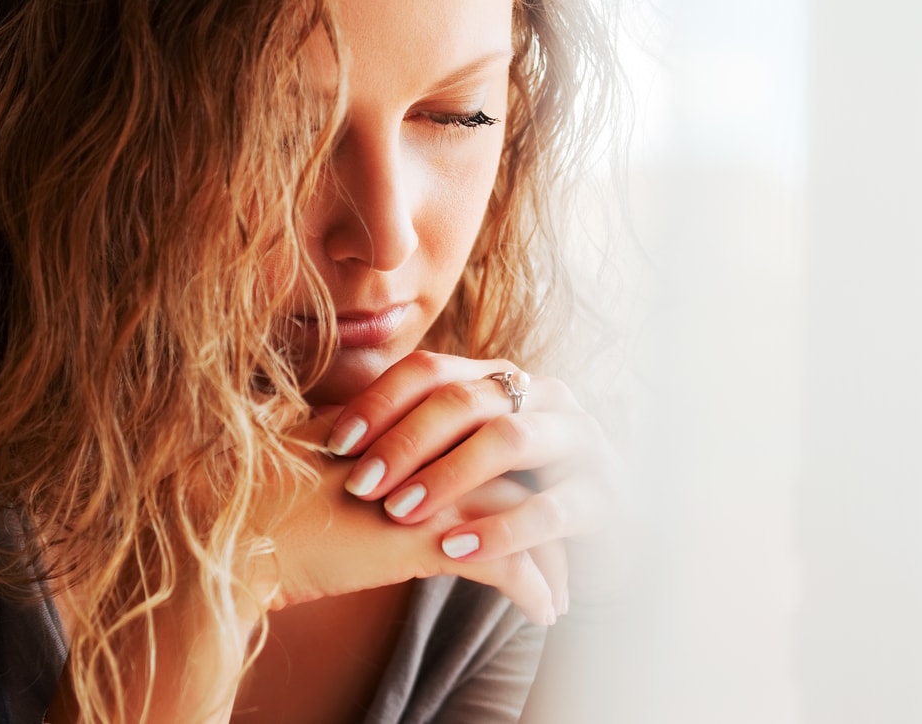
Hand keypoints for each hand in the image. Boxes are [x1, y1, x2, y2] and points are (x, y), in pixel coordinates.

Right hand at [253, 412, 561, 624]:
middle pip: (514, 465)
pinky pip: (505, 562)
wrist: (230, 532)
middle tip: (567, 539)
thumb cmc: (258, 496)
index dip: (510, 464)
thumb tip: (339, 430)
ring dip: (550, 553)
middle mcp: (425, 446)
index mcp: (402, 420)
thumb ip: (344, 434)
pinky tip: (546, 613)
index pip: (481, 431)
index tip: (532, 491)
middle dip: (546, 507)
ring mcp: (430, 488)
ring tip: (565, 588)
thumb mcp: (306, 446)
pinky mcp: (428, 538)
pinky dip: (534, 588)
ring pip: (519, 513)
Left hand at [320, 351, 619, 612]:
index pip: (430, 370)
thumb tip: (318, 432)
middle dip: (406, 442)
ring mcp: (579, 442)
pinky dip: (499, 529)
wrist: (600, 535)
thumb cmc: (510, 494)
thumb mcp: (463, 457)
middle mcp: (543, 396)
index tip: (334, 444)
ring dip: (449, 476)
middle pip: (465, 400)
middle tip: (359, 485)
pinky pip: (549, 507)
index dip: (379, 401)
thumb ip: (414, 440)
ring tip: (401, 513)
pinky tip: (457, 551)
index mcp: (500, 379)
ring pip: (508, 440)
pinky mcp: (603, 496)